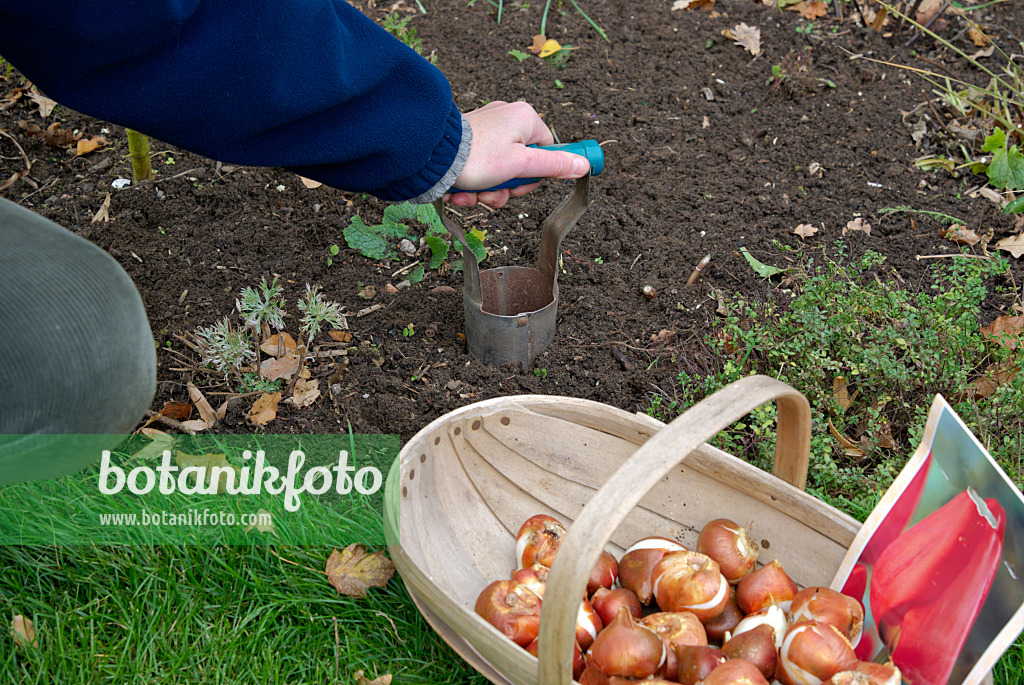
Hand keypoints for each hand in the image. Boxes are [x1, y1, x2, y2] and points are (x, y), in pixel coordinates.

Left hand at [446, 101, 589, 208]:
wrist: (429, 156)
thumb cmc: (477, 156)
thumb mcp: (521, 165)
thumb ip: (553, 166)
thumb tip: (583, 165)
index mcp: (525, 118)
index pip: (547, 150)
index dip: (536, 175)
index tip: (522, 187)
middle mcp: (506, 119)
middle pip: (521, 166)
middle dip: (507, 189)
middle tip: (495, 193)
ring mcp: (486, 131)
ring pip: (499, 173)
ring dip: (487, 192)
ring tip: (472, 195)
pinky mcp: (468, 145)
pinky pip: (480, 170)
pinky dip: (471, 186)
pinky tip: (459, 192)